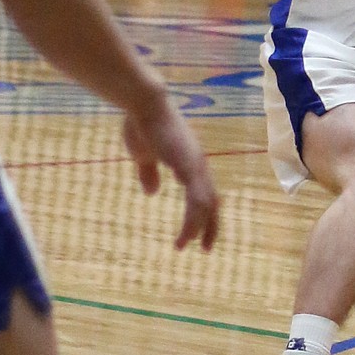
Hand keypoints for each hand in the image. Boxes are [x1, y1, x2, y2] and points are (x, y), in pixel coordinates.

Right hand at [123, 94, 219, 251]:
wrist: (143, 104)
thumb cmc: (142, 124)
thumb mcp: (143, 155)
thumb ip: (148, 172)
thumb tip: (151, 192)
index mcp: (190, 163)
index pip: (205, 194)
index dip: (204, 214)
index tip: (199, 234)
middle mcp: (198, 165)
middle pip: (212, 202)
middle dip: (210, 227)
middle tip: (206, 249)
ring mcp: (195, 165)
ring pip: (205, 204)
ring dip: (198, 228)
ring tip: (185, 245)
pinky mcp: (188, 166)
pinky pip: (196, 199)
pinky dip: (193, 219)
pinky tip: (187, 233)